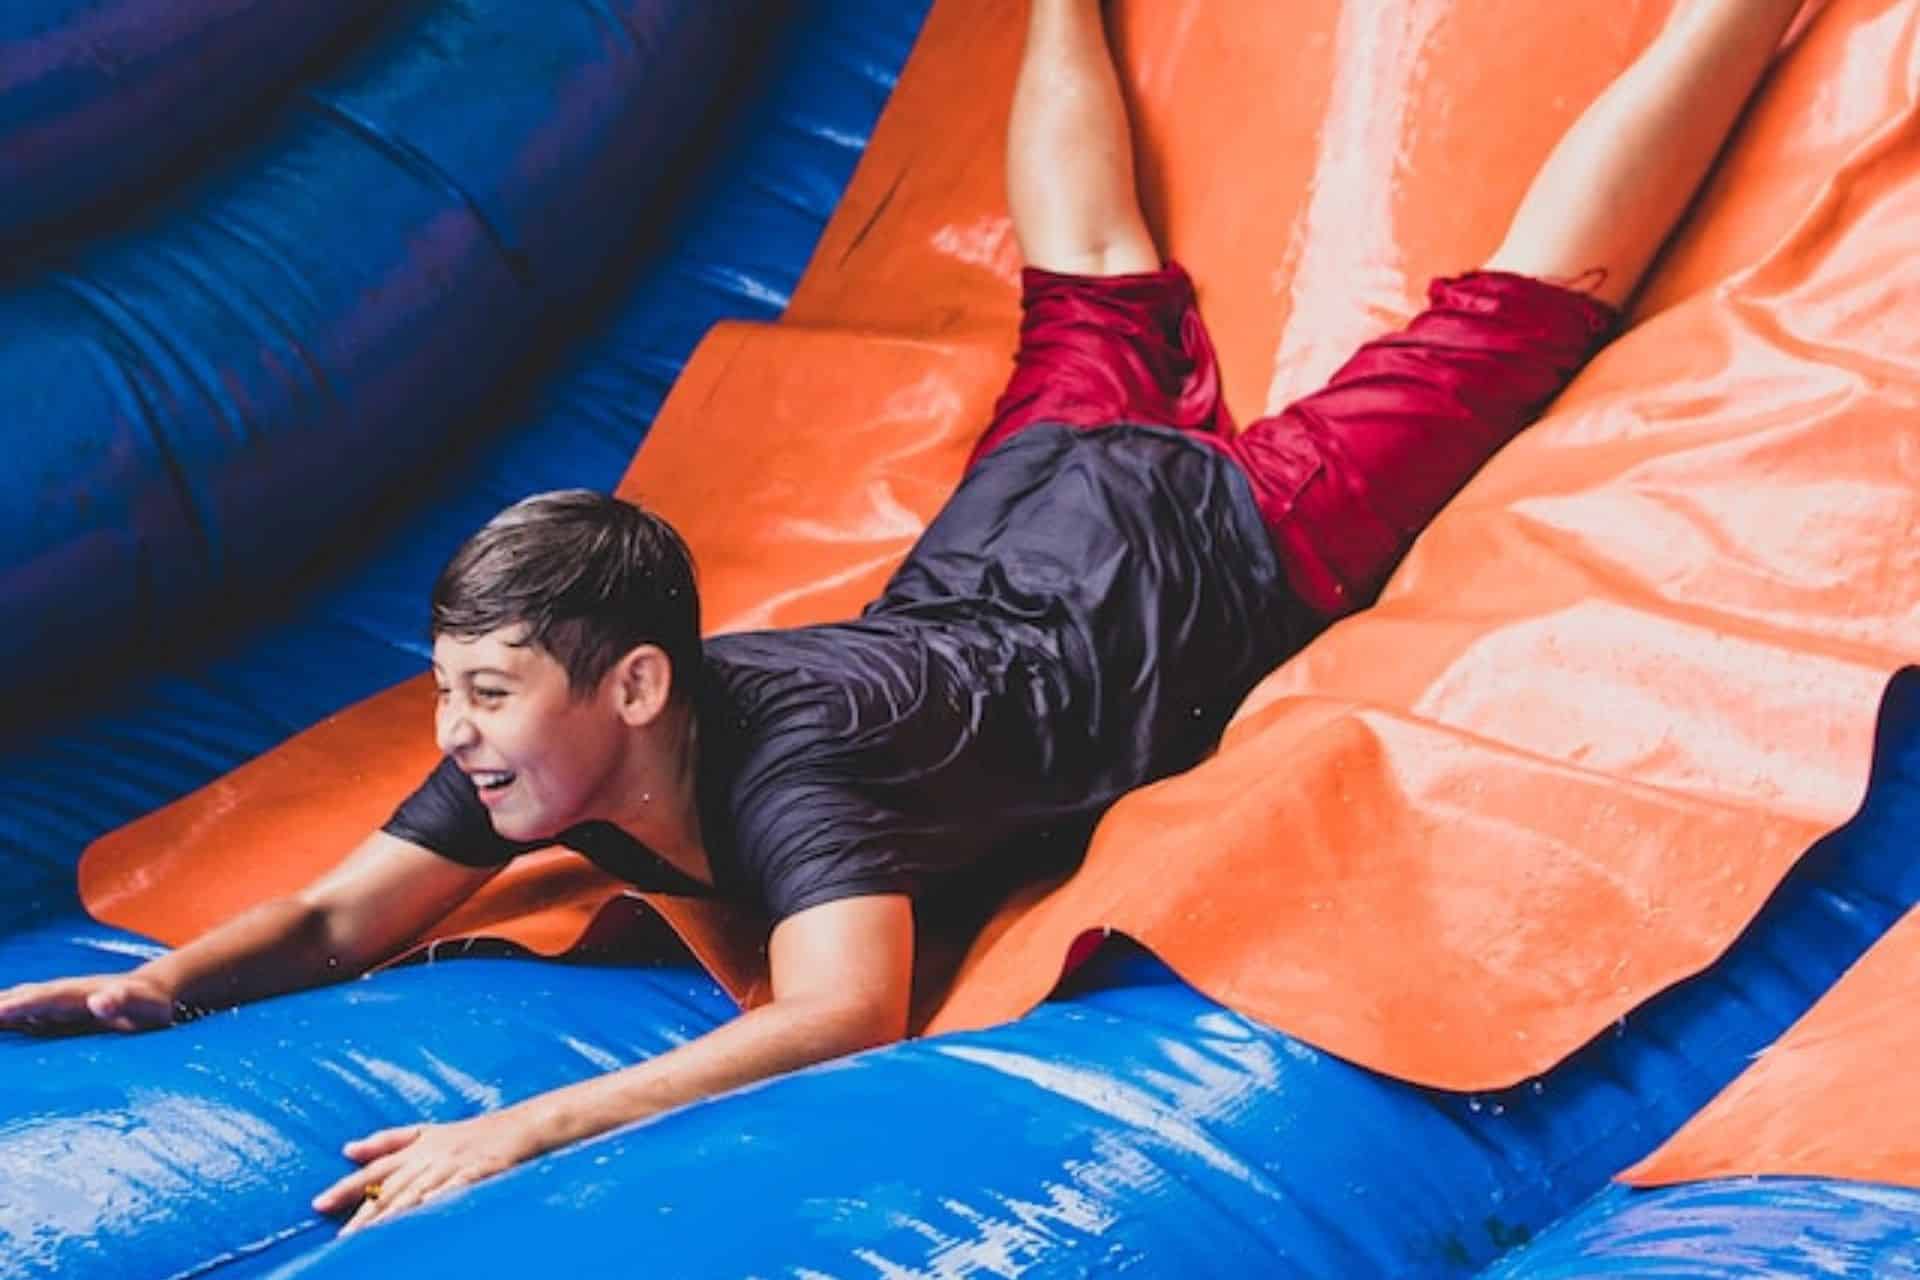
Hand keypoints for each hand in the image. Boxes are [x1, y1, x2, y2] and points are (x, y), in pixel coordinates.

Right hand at [0, 972, 177, 1034]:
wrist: (156, 991)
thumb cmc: (151, 1003)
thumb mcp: (143, 1004)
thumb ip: (121, 1001)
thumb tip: (99, 1002)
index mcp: (83, 993)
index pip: (47, 998)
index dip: (23, 1005)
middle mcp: (68, 993)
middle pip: (28, 996)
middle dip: (2, 1004)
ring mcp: (63, 1001)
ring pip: (26, 1000)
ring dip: (2, 1004)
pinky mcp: (64, 1010)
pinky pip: (32, 1010)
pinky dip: (12, 1011)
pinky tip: (0, 1016)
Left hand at [312, 1111, 541, 1233]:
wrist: (516, 1127)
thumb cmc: (466, 1134)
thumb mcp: (424, 1132)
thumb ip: (385, 1142)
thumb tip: (347, 1149)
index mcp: (414, 1149)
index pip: (374, 1169)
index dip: (346, 1187)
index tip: (318, 1204)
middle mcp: (429, 1156)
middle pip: (391, 1188)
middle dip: (366, 1215)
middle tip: (343, 1240)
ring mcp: (453, 1164)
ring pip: (418, 1192)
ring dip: (396, 1214)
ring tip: (374, 1236)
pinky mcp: (478, 1171)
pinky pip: (457, 1187)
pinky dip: (443, 1198)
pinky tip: (429, 1210)